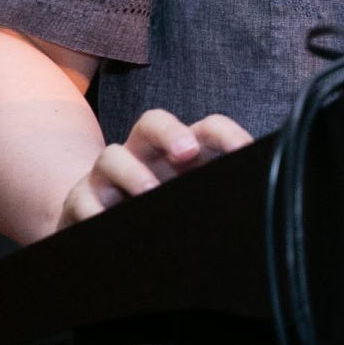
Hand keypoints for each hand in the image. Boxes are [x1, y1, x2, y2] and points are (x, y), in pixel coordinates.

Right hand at [57, 108, 251, 229]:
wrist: (100, 220)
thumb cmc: (161, 205)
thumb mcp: (192, 196)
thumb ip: (221, 191)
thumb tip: (263, 200)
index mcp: (180, 152)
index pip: (205, 129)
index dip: (225, 134)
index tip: (244, 149)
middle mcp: (143, 154)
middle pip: (151, 123)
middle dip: (170, 132)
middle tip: (187, 153)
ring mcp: (108, 175)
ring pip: (112, 156)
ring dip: (131, 173)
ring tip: (148, 192)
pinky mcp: (80, 201)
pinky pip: (82, 200)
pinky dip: (94, 210)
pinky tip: (105, 221)